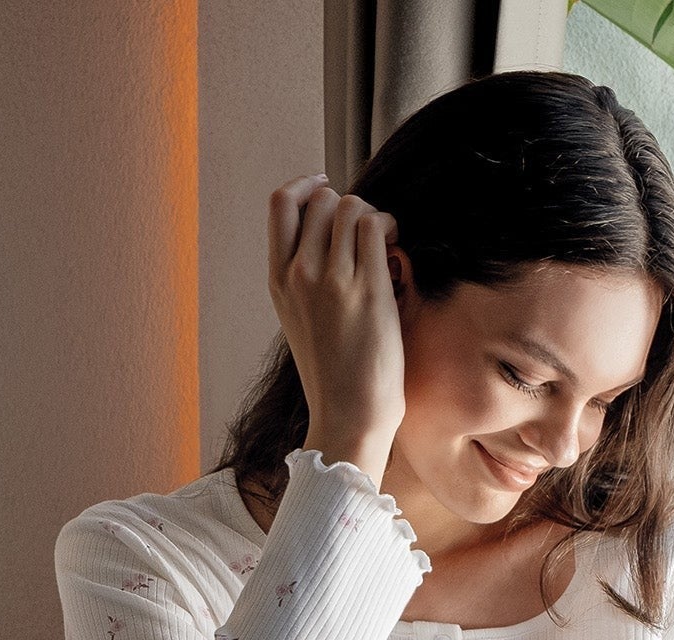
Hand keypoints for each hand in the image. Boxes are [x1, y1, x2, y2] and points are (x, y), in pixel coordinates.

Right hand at [268, 170, 405, 481]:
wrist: (348, 418)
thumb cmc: (335, 376)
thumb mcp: (303, 321)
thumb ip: (307, 279)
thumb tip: (334, 236)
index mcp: (278, 281)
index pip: (280, 204)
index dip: (307, 186)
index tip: (327, 188)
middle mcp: (298, 274)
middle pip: (320, 199)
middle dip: (347, 204)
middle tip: (365, 232)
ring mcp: (331, 280)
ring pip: (349, 206)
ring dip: (372, 215)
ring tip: (384, 243)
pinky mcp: (366, 289)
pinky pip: (375, 226)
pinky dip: (389, 226)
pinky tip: (395, 249)